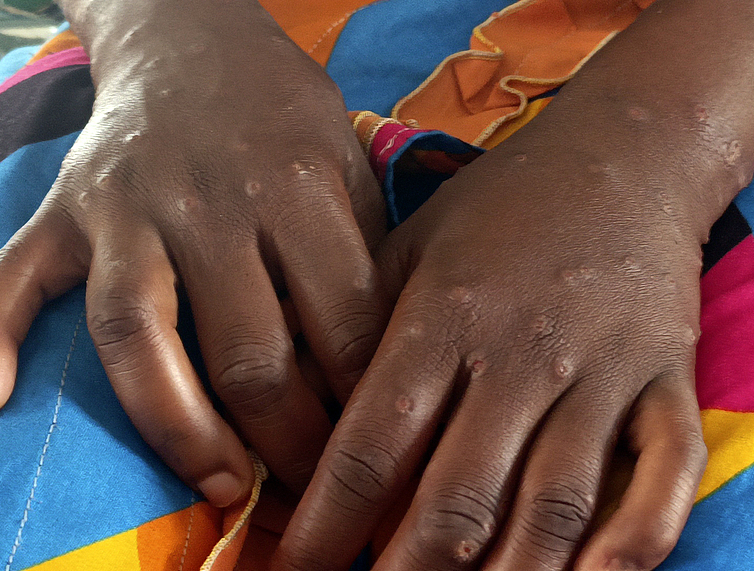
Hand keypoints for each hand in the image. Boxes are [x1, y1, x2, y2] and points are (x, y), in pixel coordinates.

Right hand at [0, 0, 387, 506]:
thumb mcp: (347, 163)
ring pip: (137, 334)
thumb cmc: (283, 113)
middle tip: (310, 489)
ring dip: (177, 427)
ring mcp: (126, 206)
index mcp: (296, 189)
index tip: (370, 451)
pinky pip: (14, 273)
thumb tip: (371, 365)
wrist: (193, 38)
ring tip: (216, 485)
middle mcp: (207, 201)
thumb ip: (361, 254)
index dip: (360, 403)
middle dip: (287, 440)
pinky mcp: (65, 205)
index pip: (339, 326)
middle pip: (247, 350)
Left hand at [272, 118, 709, 570]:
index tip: (293, 569)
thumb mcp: (411, 242)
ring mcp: (600, 370)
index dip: (325, 526)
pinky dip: (630, 542)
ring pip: (550, 506)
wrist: (620, 155)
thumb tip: (307, 405)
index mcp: (441, 319)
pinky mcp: (666, 378)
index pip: (370, 448)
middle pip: (454, 499)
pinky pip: (660, 475)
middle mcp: (518, 354)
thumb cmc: (500, 204)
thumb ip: (362, 322)